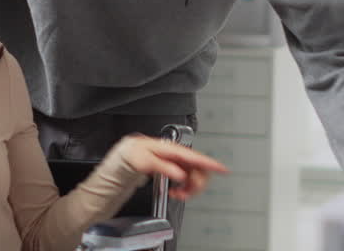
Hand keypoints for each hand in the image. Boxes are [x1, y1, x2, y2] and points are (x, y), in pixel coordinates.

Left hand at [114, 134, 228, 201]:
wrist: (121, 158)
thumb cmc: (129, 155)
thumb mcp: (142, 161)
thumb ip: (162, 167)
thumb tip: (180, 175)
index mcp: (169, 149)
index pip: (193, 156)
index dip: (209, 163)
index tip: (222, 169)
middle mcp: (174, 154)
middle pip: (197, 168)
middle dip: (196, 183)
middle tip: (185, 192)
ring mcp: (173, 162)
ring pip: (193, 176)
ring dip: (190, 188)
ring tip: (178, 194)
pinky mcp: (171, 170)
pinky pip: (186, 179)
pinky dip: (184, 189)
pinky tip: (175, 192)